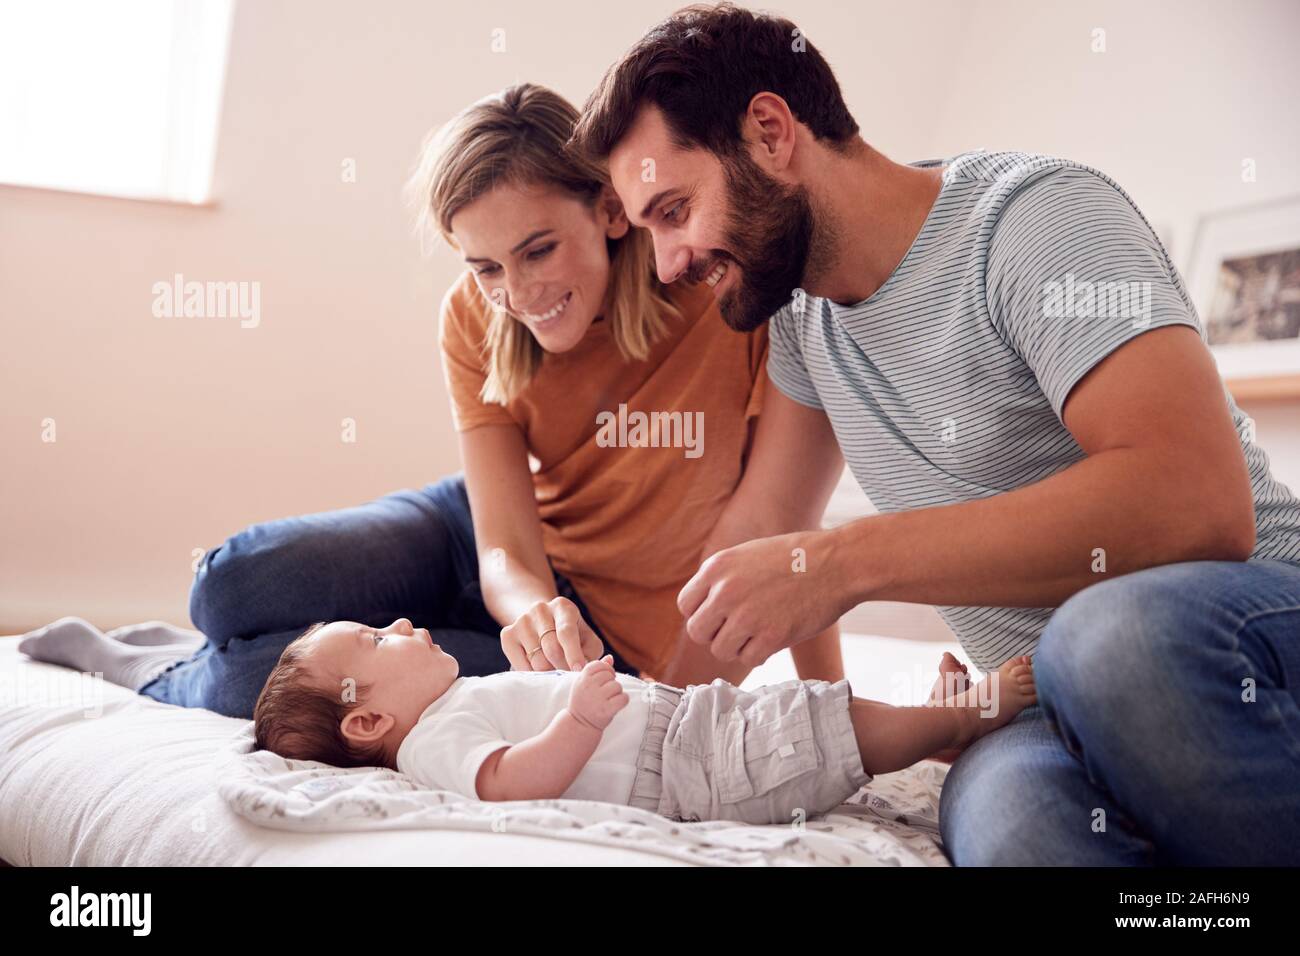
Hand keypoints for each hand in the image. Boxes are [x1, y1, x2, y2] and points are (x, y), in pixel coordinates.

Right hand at [501, 597, 604, 671]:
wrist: (539, 622)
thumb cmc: (571, 636)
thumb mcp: (586, 640)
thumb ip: (594, 654)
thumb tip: (603, 666)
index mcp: (564, 607)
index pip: (566, 632)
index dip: (573, 654)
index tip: (578, 671)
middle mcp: (540, 609)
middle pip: (551, 649)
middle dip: (563, 668)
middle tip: (568, 676)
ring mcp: (521, 620)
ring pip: (536, 660)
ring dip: (548, 672)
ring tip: (554, 671)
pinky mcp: (507, 634)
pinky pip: (520, 664)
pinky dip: (531, 673)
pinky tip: (538, 669)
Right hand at [567, 655, 627, 730]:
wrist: (579, 724)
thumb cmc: (584, 701)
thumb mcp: (584, 683)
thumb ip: (597, 669)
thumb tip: (610, 658)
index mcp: (582, 678)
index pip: (600, 665)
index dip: (606, 670)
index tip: (605, 679)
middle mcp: (588, 686)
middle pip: (610, 675)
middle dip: (611, 683)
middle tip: (605, 693)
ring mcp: (597, 698)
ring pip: (618, 686)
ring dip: (617, 693)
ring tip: (609, 700)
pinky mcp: (606, 709)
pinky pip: (624, 698)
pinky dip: (623, 701)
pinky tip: (616, 705)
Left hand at [677, 530, 848, 667]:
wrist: (837, 564)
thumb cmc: (797, 557)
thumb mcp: (748, 554)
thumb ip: (723, 578)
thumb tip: (705, 607)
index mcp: (717, 567)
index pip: (686, 606)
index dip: (701, 614)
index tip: (719, 616)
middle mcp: (726, 591)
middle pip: (697, 632)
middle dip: (715, 634)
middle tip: (737, 630)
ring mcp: (748, 615)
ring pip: (720, 650)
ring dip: (737, 647)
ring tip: (757, 634)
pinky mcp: (771, 636)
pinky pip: (748, 659)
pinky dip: (759, 654)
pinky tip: (773, 639)